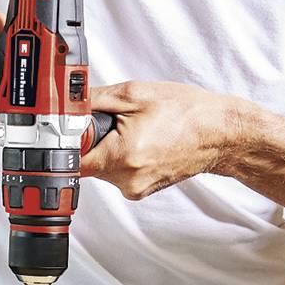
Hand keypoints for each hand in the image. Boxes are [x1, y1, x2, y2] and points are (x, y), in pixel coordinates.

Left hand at [80, 81, 252, 200]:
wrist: (218, 133)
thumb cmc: (185, 112)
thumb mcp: (134, 93)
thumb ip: (92, 101)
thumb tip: (65, 106)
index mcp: (123, 155)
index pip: (71, 160)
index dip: (69, 142)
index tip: (76, 129)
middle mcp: (127, 179)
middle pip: (86, 163)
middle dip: (93, 140)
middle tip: (116, 122)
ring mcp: (136, 188)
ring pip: (102, 168)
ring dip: (109, 148)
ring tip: (136, 131)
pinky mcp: (142, 191)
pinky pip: (118, 173)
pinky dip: (123, 157)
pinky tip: (143, 142)